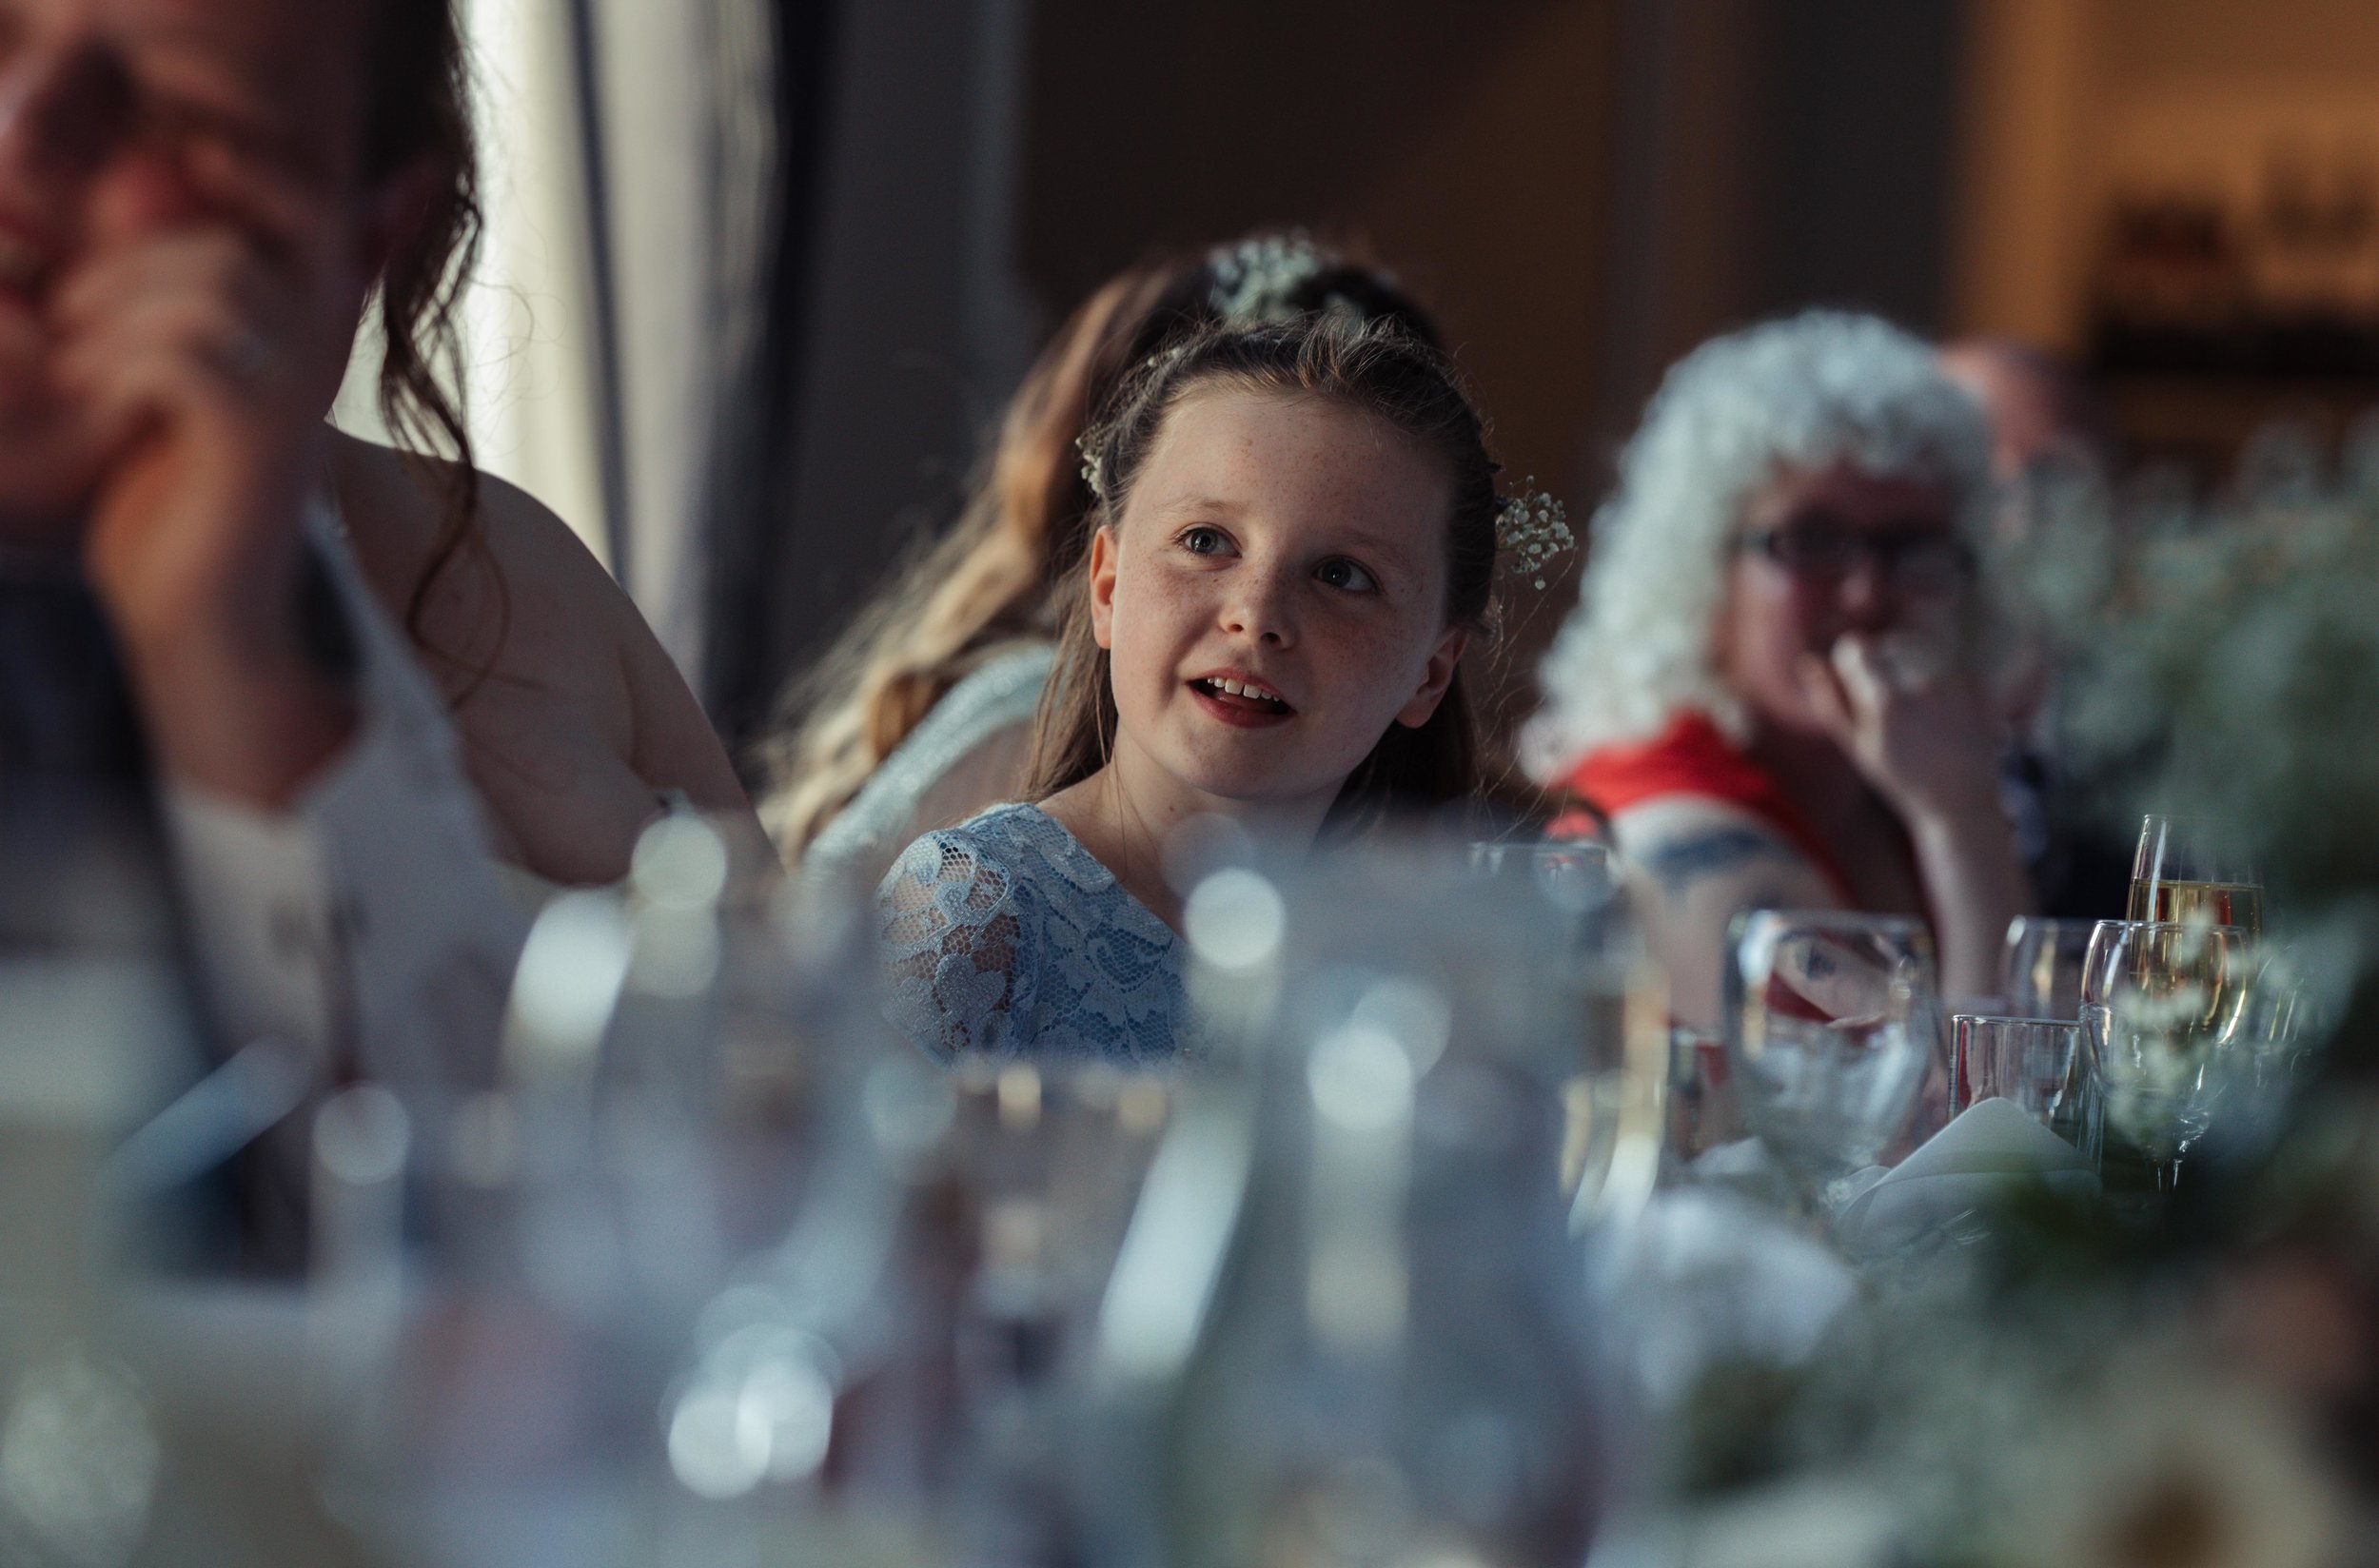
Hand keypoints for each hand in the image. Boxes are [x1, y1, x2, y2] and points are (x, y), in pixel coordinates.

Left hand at [55, 141, 366, 655]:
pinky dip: (114, 368)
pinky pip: (182, 356)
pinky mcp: (258, 440)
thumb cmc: (171, 490)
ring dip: (111, 317)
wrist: (197, 610)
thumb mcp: (177, 369)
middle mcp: (326, 356)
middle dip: (125, 268)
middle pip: (229, 250)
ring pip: (209, 292)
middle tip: (67, 315)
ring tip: (71, 365)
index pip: (311, 202)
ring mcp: (299, 397)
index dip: (246, 171)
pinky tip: (92, 401)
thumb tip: (139, 183)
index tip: (158, 192)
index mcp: (314, 325)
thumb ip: (178, 288)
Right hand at [1794, 632, 2004, 827]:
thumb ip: (1830, 701)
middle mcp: (1922, 684)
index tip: (1856, 678)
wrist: (1962, 802)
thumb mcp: (1856, 747)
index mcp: (1884, 701)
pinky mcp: (1979, 684)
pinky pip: (1949, 664)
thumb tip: (1809, 661)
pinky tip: (1945, 713)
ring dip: (1913, 668)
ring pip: (1920, 650)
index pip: (1856, 648)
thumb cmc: (1902, 778)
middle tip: (1891, 703)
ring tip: (1919, 709)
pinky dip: (1943, 680)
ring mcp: (1955, 682)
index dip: (1851, 661)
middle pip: (1889, 645)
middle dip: (1884, 664)